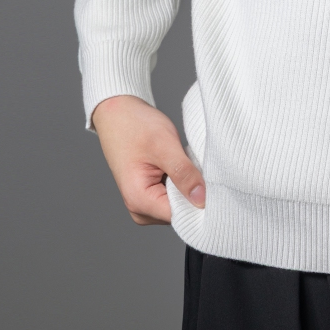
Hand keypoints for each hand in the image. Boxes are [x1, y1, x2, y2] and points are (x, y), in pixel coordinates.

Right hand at [91, 94, 205, 225]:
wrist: (117, 113)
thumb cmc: (135, 126)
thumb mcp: (164, 146)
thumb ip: (184, 174)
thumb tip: (202, 200)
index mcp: (139, 201)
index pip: (180, 216)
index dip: (200, 202)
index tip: (212, 183)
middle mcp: (139, 209)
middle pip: (181, 212)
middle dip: (193, 192)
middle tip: (195, 166)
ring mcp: (144, 203)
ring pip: (179, 204)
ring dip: (187, 186)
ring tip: (182, 163)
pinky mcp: (150, 195)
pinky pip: (174, 196)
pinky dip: (181, 182)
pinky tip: (178, 166)